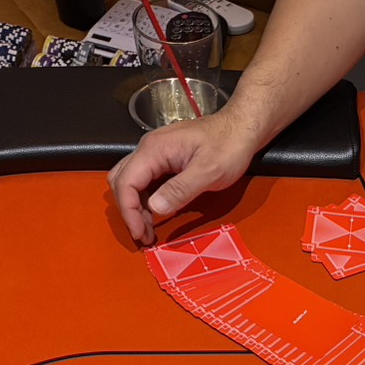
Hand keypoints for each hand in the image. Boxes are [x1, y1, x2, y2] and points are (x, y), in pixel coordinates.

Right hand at [108, 107, 267, 244]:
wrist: (241, 128)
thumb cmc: (229, 145)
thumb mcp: (209, 171)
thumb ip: (181, 189)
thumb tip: (156, 208)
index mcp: (155, 149)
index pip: (126, 182)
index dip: (128, 211)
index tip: (139, 232)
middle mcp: (149, 149)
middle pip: (122, 182)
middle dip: (129, 211)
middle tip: (143, 235)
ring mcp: (156, 153)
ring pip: (131, 182)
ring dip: (135, 207)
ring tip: (149, 230)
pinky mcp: (164, 160)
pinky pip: (145, 180)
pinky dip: (145, 199)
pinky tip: (156, 214)